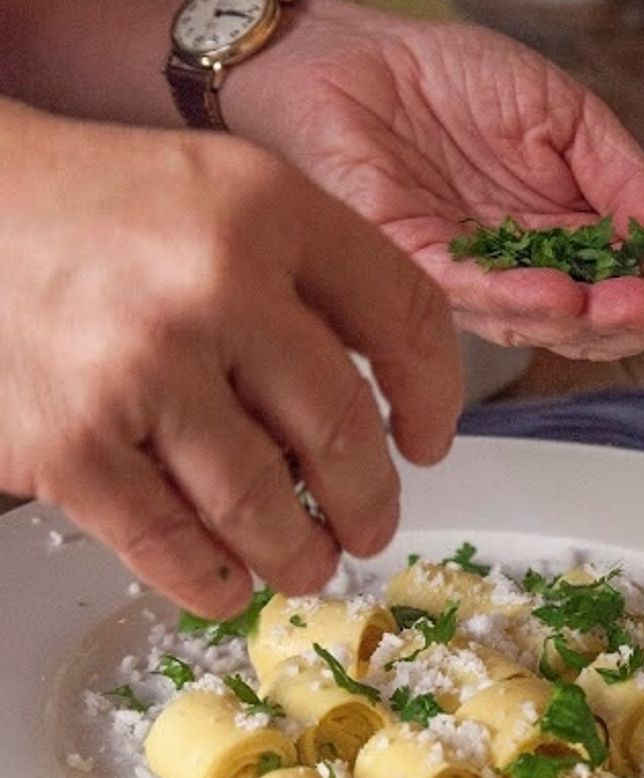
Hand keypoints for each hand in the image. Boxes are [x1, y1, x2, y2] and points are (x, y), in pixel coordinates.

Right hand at [0, 100, 460, 614]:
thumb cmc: (97, 207)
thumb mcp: (228, 192)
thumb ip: (313, 273)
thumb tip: (388, 393)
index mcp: (269, 212)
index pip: (406, 317)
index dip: (438, 396)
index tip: (429, 441)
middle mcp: (214, 288)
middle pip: (343, 430)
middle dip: (372, 503)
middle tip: (372, 527)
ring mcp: (140, 372)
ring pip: (264, 507)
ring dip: (301, 557)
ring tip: (309, 565)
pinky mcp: (71, 446)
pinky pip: (171, 547)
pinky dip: (214, 583)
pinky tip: (230, 585)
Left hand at [225, 0, 643, 359]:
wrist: (352, 54)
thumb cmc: (448, 78)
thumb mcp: (567, 116)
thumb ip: (624, 178)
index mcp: (560, 238)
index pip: (630, 283)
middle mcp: (518, 271)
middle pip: (593, 322)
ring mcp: (466, 276)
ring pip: (537, 323)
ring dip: (596, 318)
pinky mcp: (408, 264)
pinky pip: (464, 294)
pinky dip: (515, 301)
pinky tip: (561, 295)